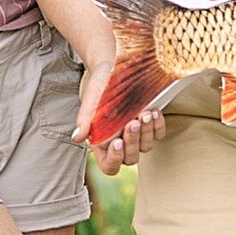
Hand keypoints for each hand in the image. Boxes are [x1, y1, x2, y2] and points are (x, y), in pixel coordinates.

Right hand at [74, 53, 164, 172]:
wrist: (114, 68)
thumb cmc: (99, 87)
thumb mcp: (90, 101)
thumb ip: (84, 120)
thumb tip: (77, 138)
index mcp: (103, 144)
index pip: (110, 166)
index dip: (114, 159)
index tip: (116, 141)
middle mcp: (121, 143)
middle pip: (130, 158)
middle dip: (132, 142)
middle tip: (132, 122)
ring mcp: (137, 135)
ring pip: (146, 147)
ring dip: (146, 133)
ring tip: (144, 114)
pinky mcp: (150, 125)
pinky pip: (158, 134)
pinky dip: (158, 126)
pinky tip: (154, 112)